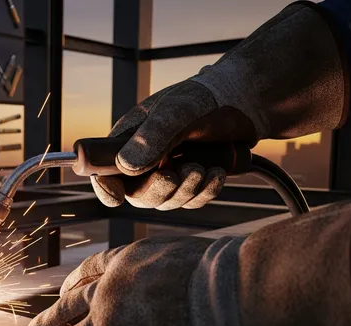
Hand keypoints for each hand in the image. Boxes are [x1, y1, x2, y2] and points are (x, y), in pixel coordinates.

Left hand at [26, 236, 213, 325]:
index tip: (62, 293)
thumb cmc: (215, 275)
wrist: (220, 298)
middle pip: (67, 312)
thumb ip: (161, 268)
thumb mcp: (178, 254)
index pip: (87, 272)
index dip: (71, 285)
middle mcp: (106, 295)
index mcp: (121, 264)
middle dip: (48, 325)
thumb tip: (168, 278)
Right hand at [93, 2, 346, 209]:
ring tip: (206, 168)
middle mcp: (143, 158)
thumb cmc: (207, 99)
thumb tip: (125, 166)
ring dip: (186, 191)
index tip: (116, 198)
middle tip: (179, 174)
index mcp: (128, 139)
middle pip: (136, 194)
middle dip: (158, 191)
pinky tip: (217, 173)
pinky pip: (189, 201)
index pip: (104, 170)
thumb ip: (151, 138)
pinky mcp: (189, 180)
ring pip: (165, 202)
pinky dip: (204, 192)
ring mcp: (166, 171)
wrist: (246, 102)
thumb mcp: (177, 112)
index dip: (105, 187)